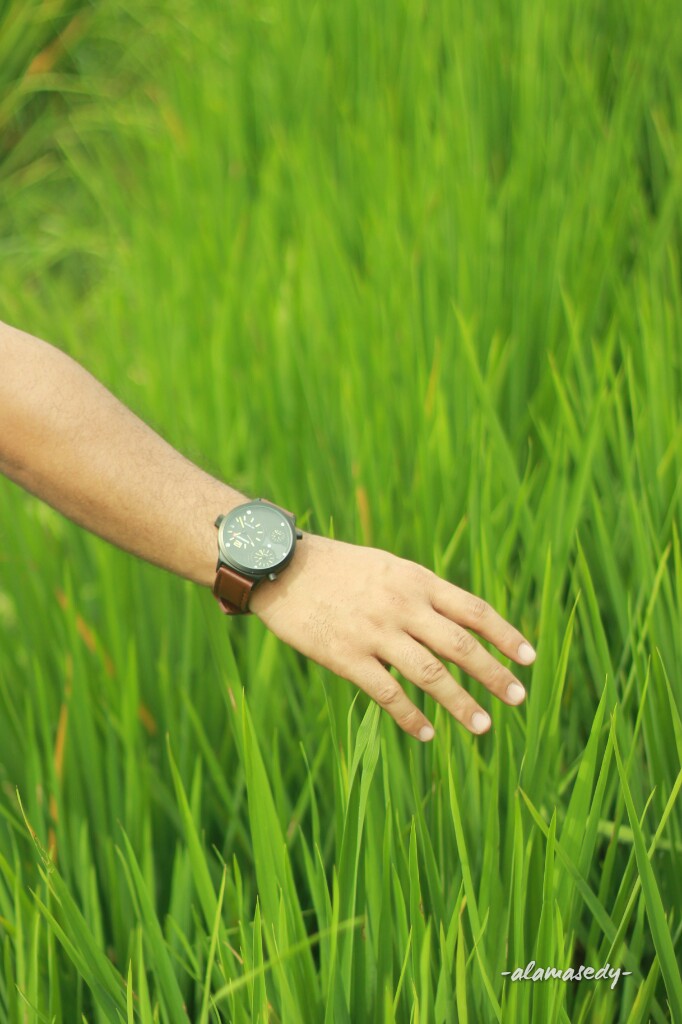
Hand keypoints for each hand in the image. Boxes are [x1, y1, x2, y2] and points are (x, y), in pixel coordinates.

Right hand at [249, 533, 535, 740]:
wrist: (280, 567)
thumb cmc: (336, 567)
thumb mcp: (387, 566)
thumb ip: (420, 592)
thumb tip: (457, 621)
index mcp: (416, 580)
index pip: (474, 610)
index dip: (506, 635)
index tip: (530, 658)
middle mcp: (402, 605)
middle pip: (460, 644)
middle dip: (494, 673)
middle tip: (519, 698)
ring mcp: (374, 631)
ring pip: (430, 673)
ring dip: (461, 702)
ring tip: (484, 726)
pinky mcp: (346, 656)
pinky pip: (387, 692)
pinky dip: (411, 716)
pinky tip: (427, 733)